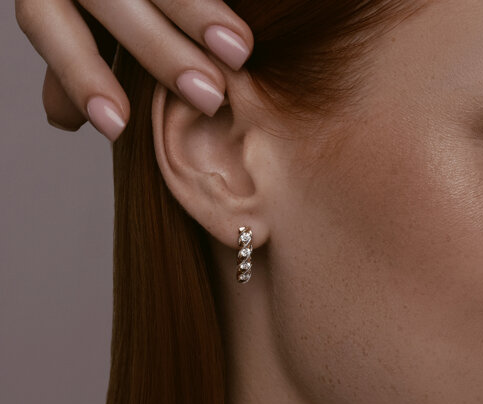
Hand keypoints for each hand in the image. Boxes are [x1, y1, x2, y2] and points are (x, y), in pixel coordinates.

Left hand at [15, 0, 253, 140]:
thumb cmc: (95, 5)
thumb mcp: (70, 25)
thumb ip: (70, 66)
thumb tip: (64, 120)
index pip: (54, 29)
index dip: (82, 77)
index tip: (117, 126)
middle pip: (114, 3)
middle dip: (163, 52)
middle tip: (209, 97)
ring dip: (201, 15)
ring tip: (239, 53)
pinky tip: (243, 27)